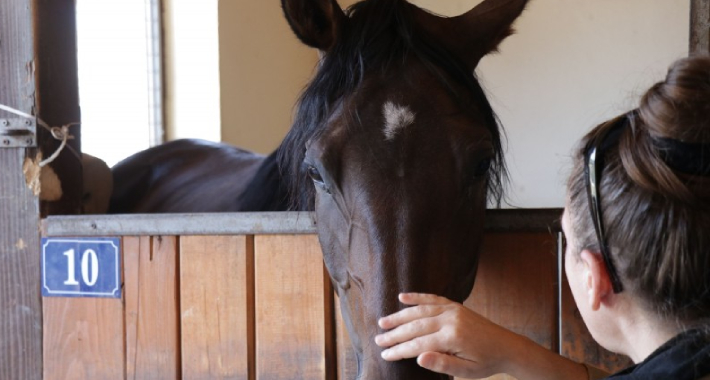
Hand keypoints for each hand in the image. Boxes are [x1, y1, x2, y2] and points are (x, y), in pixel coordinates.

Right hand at [374, 293, 519, 377]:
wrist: (507, 346)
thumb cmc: (486, 362)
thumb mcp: (467, 372)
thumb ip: (443, 364)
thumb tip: (418, 358)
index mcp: (452, 337)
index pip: (418, 344)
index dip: (400, 350)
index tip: (384, 355)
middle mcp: (450, 320)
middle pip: (415, 326)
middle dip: (395, 334)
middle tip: (378, 340)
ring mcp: (452, 310)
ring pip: (420, 311)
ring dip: (400, 315)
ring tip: (383, 322)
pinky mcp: (455, 305)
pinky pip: (433, 299)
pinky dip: (417, 297)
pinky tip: (402, 297)